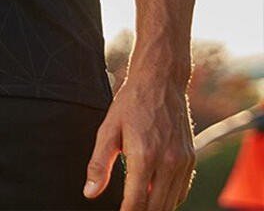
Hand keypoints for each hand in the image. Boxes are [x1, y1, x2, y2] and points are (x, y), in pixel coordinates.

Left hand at [83, 76, 195, 209]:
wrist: (160, 82)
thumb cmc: (131, 103)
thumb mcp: (108, 129)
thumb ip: (98, 163)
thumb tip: (89, 192)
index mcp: (144, 155)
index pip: (137, 201)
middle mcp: (168, 162)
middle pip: (156, 207)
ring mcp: (182, 162)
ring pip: (171, 203)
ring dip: (155, 208)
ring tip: (138, 205)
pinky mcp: (191, 159)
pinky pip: (182, 191)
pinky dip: (169, 199)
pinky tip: (154, 194)